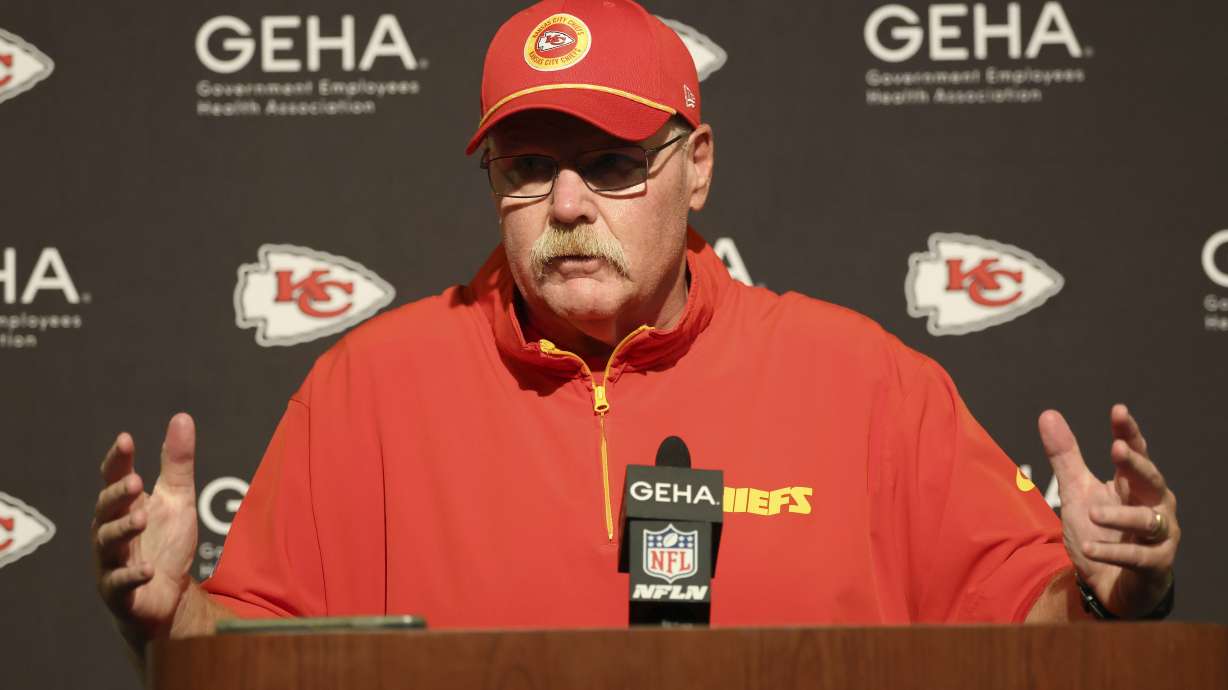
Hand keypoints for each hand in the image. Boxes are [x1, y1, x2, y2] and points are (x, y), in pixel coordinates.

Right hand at [91, 413, 198, 641]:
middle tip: (135, 481)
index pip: (114, 478)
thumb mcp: (178, 498)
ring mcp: (112, 562)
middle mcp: (110, 531)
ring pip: (109, 543)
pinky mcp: (121, 592)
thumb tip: (182, 417)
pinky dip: (133, 575)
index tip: (125, 440)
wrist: (168, 595)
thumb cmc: (166, 542)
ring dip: (123, 529)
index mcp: (124, 506)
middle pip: (106, 509)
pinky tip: (148, 569)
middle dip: (118, 494)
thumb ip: (177, 462)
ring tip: (141, 517)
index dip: (118, 460)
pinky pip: (121, 584)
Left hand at [1038, 404, 1178, 617]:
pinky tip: (1090, 547)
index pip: (1135, 453)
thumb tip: (1048, 414)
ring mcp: (1158, 536)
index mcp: (1134, 485)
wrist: (1111, 584)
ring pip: (1146, 520)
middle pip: (1151, 480)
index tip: (1118, 411)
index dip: (1129, 432)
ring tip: (1092, 513)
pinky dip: (1113, 551)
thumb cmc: (1100, 531)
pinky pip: (1137, 556)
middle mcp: (1153, 506)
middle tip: (1117, 449)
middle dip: (1136, 464)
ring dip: (1119, 515)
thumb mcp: (1077, 491)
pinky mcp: (1154, 564)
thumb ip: (1065, 456)